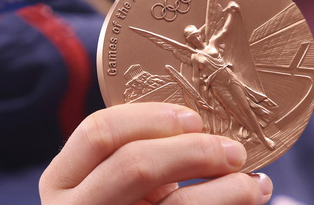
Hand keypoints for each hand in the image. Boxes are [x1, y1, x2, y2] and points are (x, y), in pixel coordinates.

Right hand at [40, 103, 272, 204]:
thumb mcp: (109, 185)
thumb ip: (133, 154)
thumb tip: (202, 126)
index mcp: (60, 182)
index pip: (98, 132)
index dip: (148, 118)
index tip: (192, 117)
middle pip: (135, 165)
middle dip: (192, 151)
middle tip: (233, 150)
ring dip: (225, 190)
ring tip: (253, 183)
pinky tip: (246, 199)